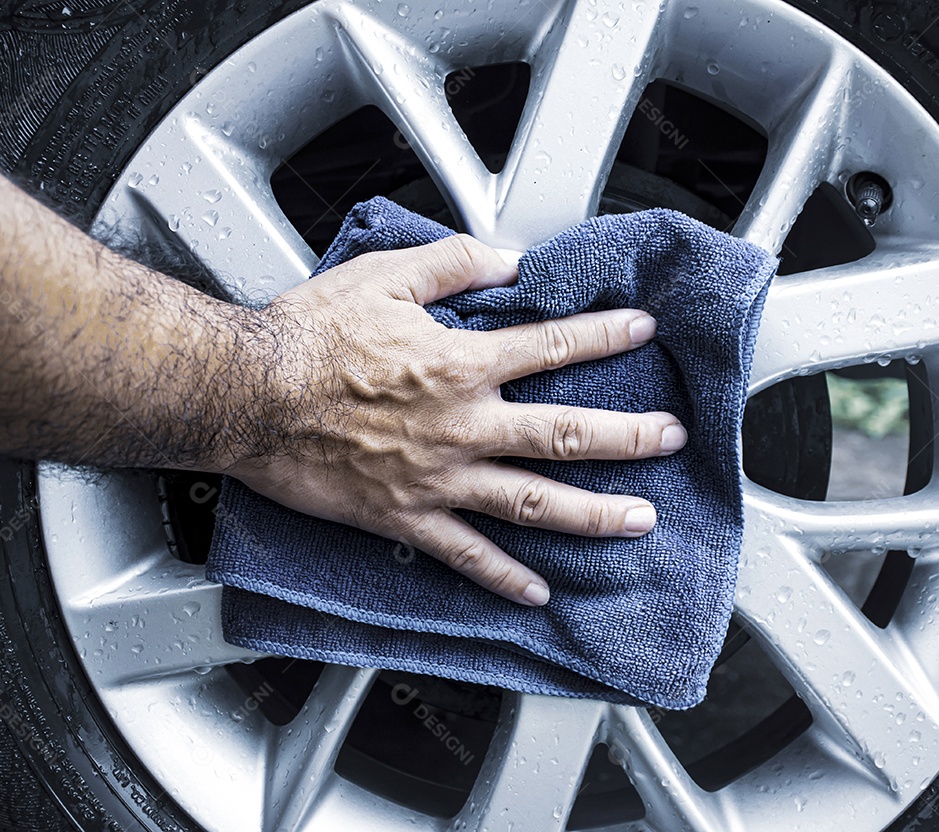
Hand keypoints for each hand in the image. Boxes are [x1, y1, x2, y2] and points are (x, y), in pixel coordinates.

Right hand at [229, 235, 686, 605]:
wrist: (248, 395)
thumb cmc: (308, 336)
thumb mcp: (385, 275)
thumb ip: (455, 264)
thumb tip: (508, 259)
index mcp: (461, 364)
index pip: (553, 347)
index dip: (605, 336)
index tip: (643, 332)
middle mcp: (462, 424)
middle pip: (564, 433)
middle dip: (628, 437)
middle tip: (671, 439)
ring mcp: (439, 478)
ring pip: (532, 501)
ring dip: (593, 512)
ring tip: (639, 520)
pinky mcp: (406, 517)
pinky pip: (465, 555)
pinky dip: (504, 576)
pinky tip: (539, 592)